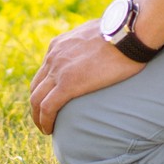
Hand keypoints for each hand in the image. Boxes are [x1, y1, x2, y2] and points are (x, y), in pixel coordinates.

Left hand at [27, 20, 141, 134]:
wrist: (128, 34)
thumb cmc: (123, 33)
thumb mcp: (98, 32)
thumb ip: (92, 41)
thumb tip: (103, 46)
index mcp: (60, 44)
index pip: (45, 71)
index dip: (45, 89)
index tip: (51, 101)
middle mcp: (54, 56)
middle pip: (36, 86)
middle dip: (37, 105)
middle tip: (43, 119)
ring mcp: (58, 70)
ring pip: (36, 99)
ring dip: (38, 116)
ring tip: (46, 128)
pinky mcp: (68, 84)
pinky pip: (48, 107)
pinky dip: (45, 121)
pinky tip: (50, 130)